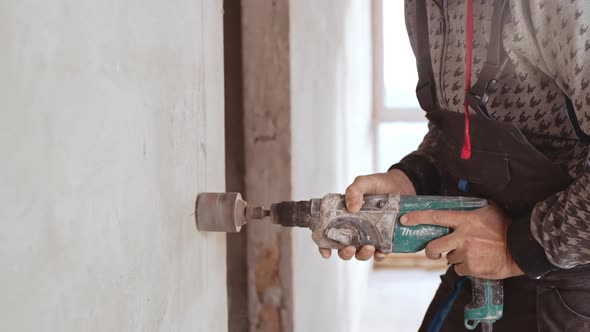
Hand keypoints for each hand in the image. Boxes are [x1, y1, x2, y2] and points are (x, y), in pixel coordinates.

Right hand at [319, 169, 415, 260]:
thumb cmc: (378, 184)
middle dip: (345, 253)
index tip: (327, 253)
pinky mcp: (384, 239)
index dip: (325, 246)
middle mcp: (354, 229)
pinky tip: (381, 251)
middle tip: (350, 247)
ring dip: (362, 255)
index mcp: (344, 216)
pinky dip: (379, 255)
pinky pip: (380, 253)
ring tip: (369, 247)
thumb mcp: (364, 183)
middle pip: (343, 248)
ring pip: (361, 253)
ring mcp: (369, 235)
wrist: (401, 184)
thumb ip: (354, 190)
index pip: (329, 234)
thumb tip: (352, 207)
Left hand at [400, 203, 523, 278]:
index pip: (435, 217)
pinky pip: (461, 269)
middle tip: (433, 252)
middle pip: (434, 247)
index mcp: (464, 220)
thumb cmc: (506, 227)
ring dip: (457, 258)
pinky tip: (479, 261)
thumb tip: (465, 192)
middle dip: (430, 251)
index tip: (404, 220)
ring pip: (450, 259)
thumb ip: (474, 207)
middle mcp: (462, 237)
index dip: (417, 218)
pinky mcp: (472, 267)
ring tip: (473, 252)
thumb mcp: (489, 210)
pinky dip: (467, 267)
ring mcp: (467, 253)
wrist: (521, 248)